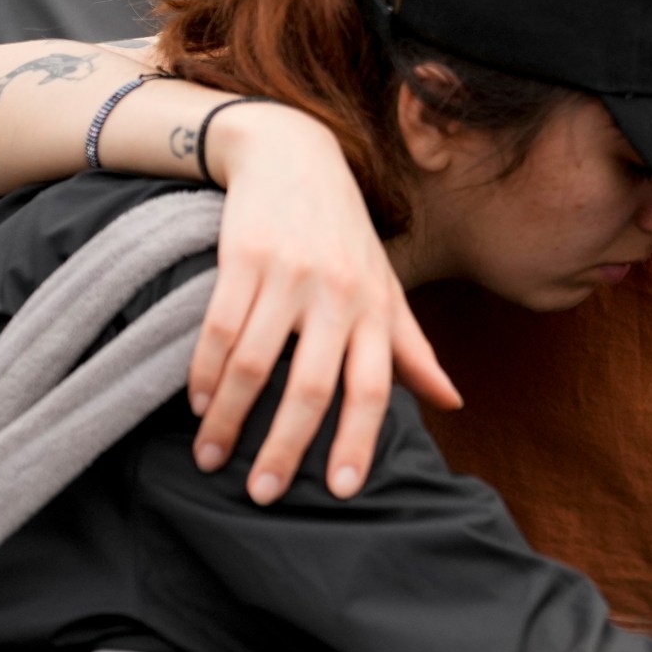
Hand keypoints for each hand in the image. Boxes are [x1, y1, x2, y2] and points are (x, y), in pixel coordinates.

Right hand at [187, 103, 460, 503]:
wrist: (295, 156)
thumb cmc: (346, 236)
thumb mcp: (388, 288)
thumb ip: (413, 349)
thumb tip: (453, 401)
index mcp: (377, 311)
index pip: (374, 388)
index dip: (358, 441)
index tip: (339, 490)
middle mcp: (338, 297)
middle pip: (310, 387)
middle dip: (284, 447)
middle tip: (261, 494)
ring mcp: (290, 277)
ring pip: (254, 364)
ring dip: (229, 419)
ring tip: (210, 459)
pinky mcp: (244, 258)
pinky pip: (218, 329)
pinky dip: (204, 374)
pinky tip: (198, 405)